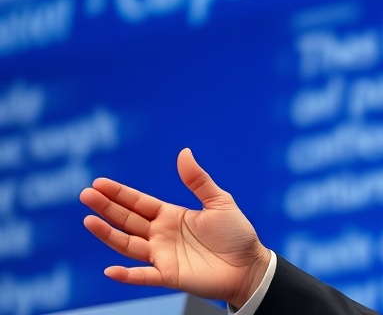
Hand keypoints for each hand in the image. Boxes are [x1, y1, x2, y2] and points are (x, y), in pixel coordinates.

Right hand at [79, 148, 270, 307]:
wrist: (250, 265)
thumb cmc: (237, 234)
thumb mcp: (219, 201)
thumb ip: (198, 180)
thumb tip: (183, 152)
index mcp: (171, 216)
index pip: (139, 203)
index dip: (119, 194)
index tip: (98, 183)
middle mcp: (161, 235)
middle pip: (127, 220)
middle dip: (107, 207)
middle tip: (86, 195)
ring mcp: (162, 256)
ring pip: (128, 245)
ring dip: (108, 234)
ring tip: (89, 220)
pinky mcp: (169, 275)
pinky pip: (144, 276)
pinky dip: (128, 275)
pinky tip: (110, 270)